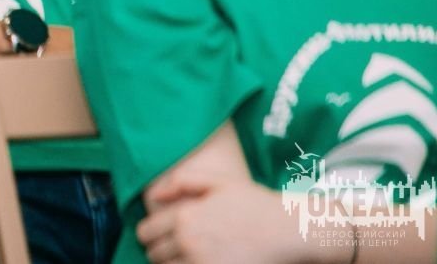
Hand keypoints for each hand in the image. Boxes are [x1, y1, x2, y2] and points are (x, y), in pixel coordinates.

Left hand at [137, 177, 307, 263]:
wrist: (290, 232)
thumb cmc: (256, 204)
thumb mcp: (219, 182)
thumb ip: (182, 183)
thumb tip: (154, 195)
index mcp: (184, 216)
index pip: (146, 232)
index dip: (148, 234)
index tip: (155, 236)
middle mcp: (188, 241)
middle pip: (154, 254)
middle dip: (159, 250)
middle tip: (172, 248)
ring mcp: (201, 262)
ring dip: (171, 263)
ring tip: (185, 257)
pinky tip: (196, 263)